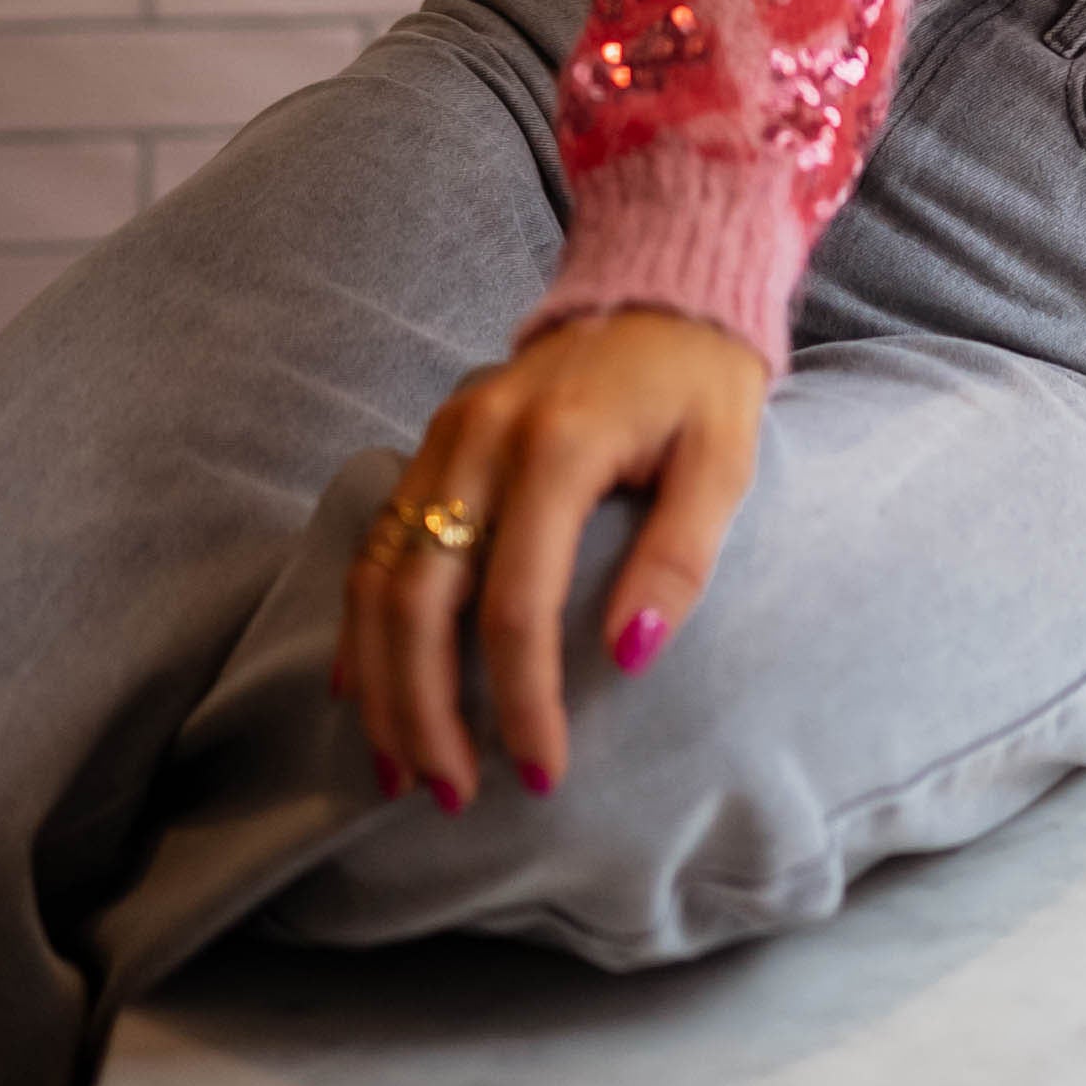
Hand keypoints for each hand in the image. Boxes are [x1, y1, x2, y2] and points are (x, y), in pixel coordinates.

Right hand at [334, 308, 766, 810]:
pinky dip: (361, 626)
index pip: (517, 603)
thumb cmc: (700, 385)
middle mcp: (480, 439)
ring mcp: (443, 438)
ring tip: (402, 770)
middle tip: (451, 796)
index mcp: (557, 444)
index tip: (545, 774)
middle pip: (422, 600)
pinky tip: (363, 692)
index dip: (522, 700)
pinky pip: (373, 544)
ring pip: (380, 578)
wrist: (659, 289)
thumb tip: (629, 656)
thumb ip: (681, 556)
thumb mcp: (725, 459)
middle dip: (426, 711)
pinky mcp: (430, 444)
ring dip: (382, 684)